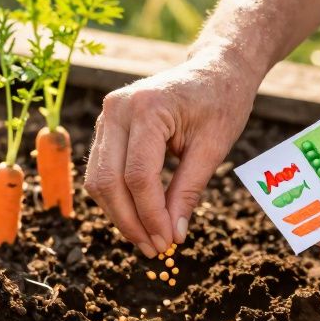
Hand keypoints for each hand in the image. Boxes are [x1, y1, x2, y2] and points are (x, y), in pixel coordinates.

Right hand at [85, 49, 258, 256]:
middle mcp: (117, 109)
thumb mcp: (212, 149)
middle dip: (130, 221)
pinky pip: (102, 171)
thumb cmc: (221, 103)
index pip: (138, 176)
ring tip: (148, 239)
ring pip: (98, 180)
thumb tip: (173, 236)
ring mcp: (107, 115)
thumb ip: (188, 192)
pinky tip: (139, 219)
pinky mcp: (106, 126)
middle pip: (109, 180)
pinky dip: (118, 199)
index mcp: (147, 108)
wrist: (215, 70)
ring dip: (120, 215)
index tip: (167, 243)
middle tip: (155, 250)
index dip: (150, 215)